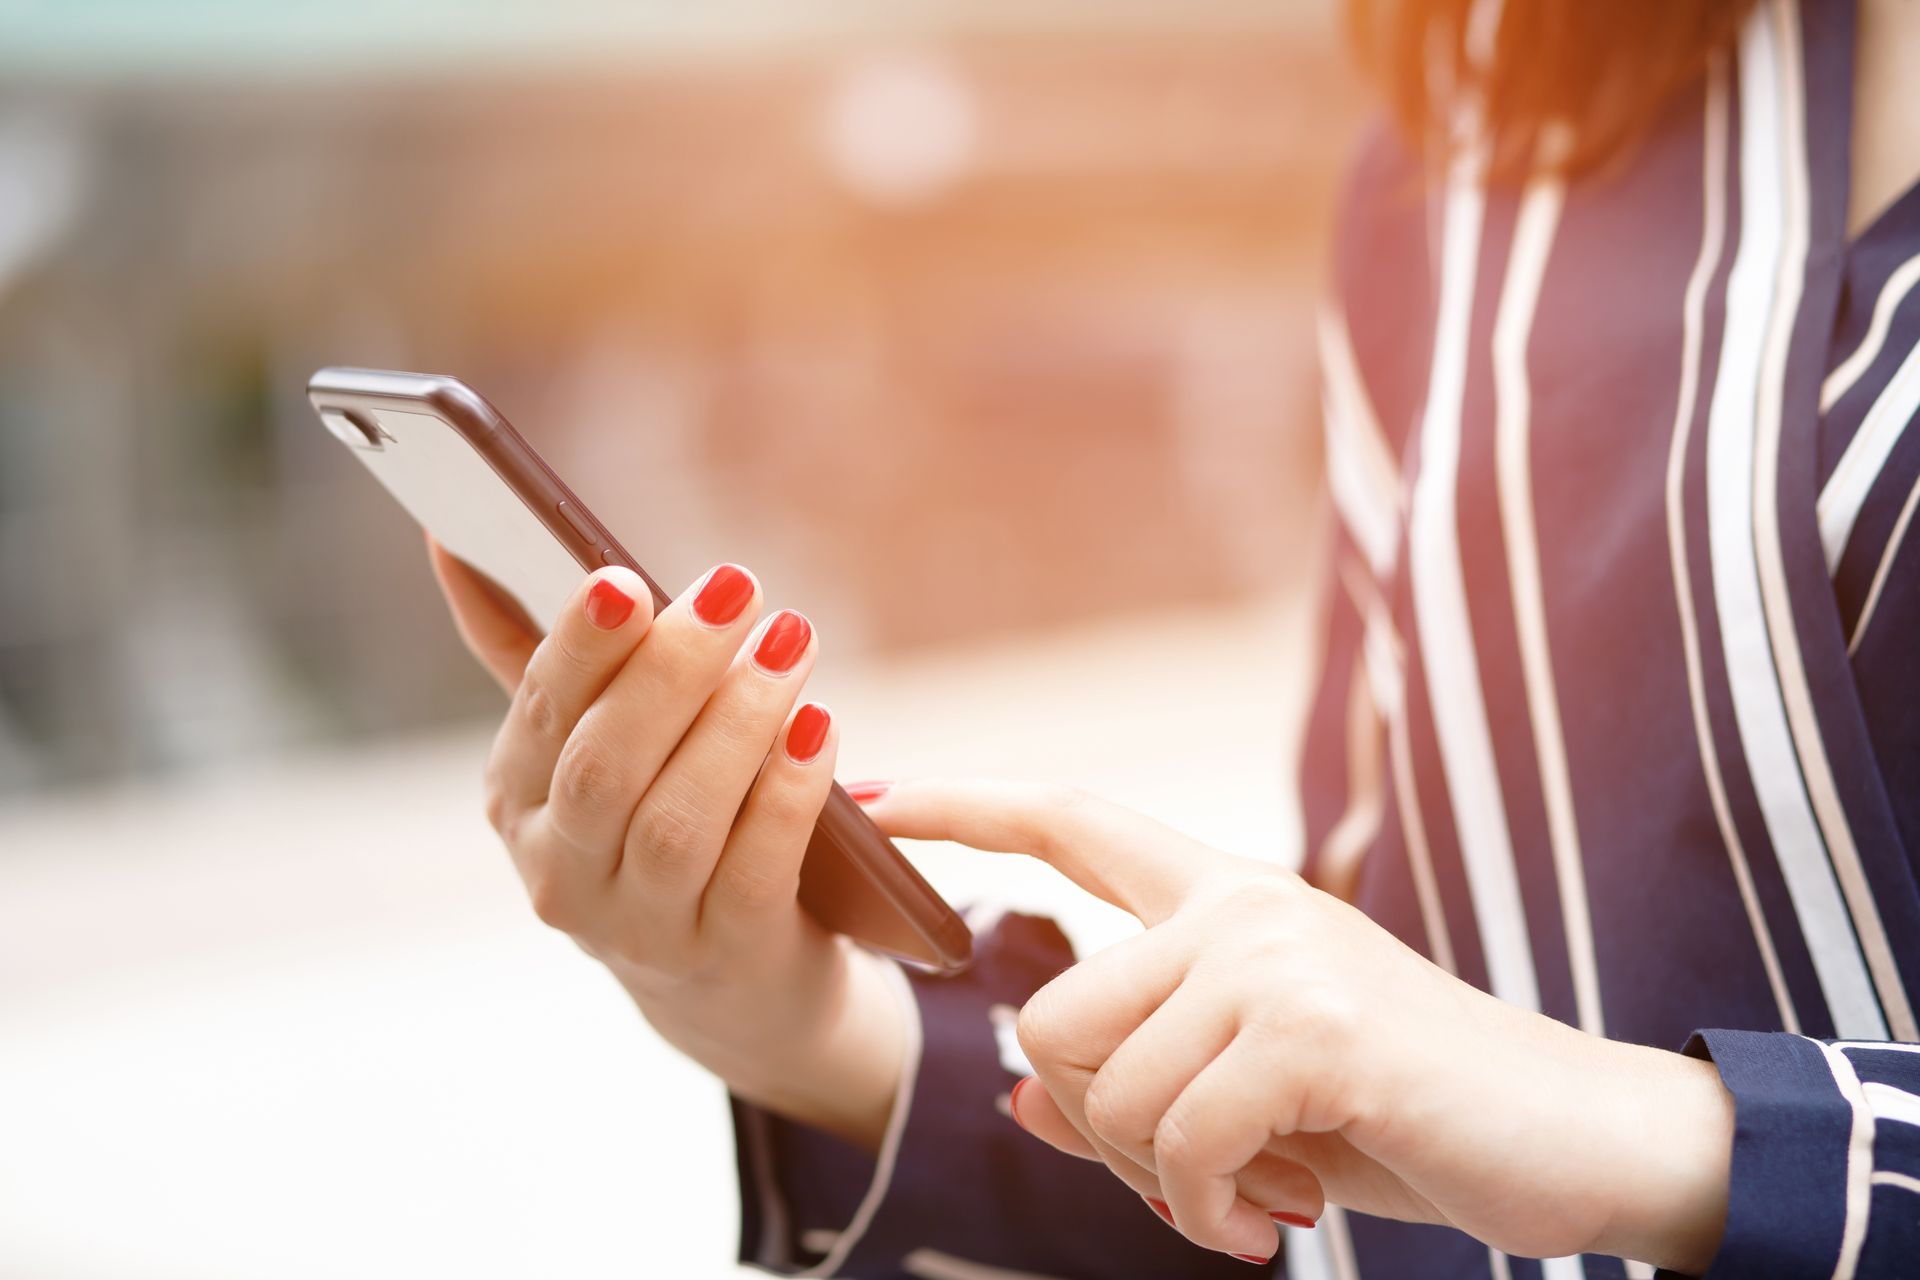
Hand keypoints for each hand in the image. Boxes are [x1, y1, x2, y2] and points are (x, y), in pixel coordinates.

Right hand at [429, 538, 905, 1149]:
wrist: (732, 984)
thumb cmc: (659, 823)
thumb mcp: (590, 746)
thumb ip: (536, 654)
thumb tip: (450, 539)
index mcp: (518, 802)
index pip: (542, 712)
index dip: (582, 644)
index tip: (626, 578)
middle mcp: (562, 874)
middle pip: (604, 767)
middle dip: (668, 670)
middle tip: (737, 587)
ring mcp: (642, 928)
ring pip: (676, 820)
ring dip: (736, 721)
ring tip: (791, 641)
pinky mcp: (725, 956)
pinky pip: (751, 870)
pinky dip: (784, 794)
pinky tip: (817, 728)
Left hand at [861, 779, 1733, 1270]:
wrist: (1578, 1139)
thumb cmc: (1409, 1116)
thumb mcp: (1252, 1103)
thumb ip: (1135, 1086)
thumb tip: (1010, 1094)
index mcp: (1225, 899)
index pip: (1071, 820)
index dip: (966, 803)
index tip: (876, 792)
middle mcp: (1240, 906)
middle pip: (1048, 1016)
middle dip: (1094, 1131)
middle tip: (1190, 1182)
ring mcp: (1275, 955)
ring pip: (1099, 1086)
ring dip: (1159, 1179)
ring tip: (1253, 1194)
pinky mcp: (1313, 1025)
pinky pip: (1174, 1139)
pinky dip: (1201, 1208)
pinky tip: (1275, 1218)